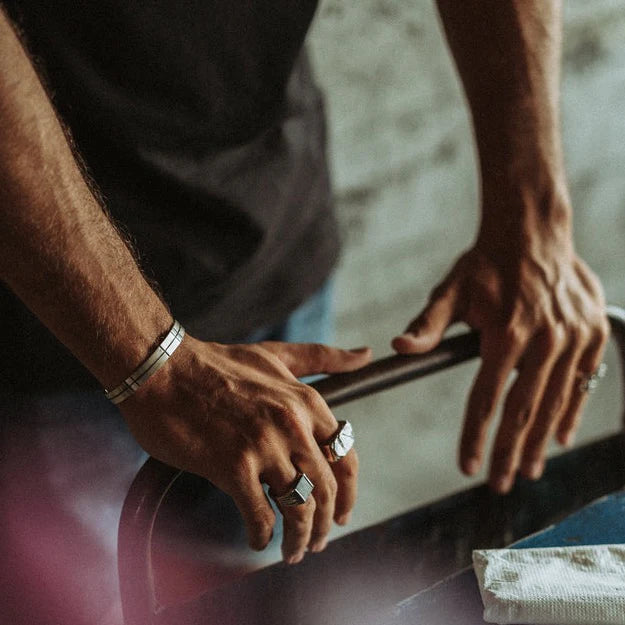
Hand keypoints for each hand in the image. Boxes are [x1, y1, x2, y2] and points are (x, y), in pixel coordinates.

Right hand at [120, 337, 370, 563]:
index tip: (341, 512)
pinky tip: (258, 540)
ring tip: (292, 551)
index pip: (345, 457)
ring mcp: (264, 446)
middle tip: (318, 542)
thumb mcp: (277, 354)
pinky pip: (259, 515)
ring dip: (300, 538)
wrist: (163, 369)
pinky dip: (262, 536)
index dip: (348, 492)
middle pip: (327, 489)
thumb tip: (366, 353)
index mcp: (307, 401)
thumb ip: (322, 357)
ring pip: (300, 507)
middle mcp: (293, 425)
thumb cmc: (217, 363)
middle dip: (325, 524)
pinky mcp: (232, 466)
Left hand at [392, 238, 608, 492]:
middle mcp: (543, 341)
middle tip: (497, 484)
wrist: (533, 231)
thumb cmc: (485, 263)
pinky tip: (558, 437)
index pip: (485, 400)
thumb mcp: (451, 290)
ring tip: (526, 471)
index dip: (475, 438)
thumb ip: (428, 325)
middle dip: (507, 452)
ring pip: (553, 403)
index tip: (467, 467)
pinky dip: (570, 412)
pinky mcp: (593, 334)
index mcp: (505, 334)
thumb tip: (398, 347)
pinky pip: (583, 383)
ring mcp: (573, 339)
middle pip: (522, 411)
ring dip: (538, 442)